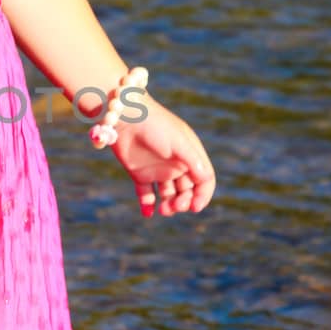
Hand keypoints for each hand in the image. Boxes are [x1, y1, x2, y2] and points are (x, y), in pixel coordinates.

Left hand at [109, 92, 215, 217]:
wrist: (125, 116)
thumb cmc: (156, 125)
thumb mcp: (180, 143)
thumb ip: (194, 162)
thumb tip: (205, 182)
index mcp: (191, 155)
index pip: (204, 180)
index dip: (203, 195)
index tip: (195, 207)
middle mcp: (176, 164)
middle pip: (187, 191)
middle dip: (185, 202)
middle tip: (176, 206)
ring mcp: (158, 170)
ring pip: (169, 195)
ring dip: (169, 205)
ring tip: (164, 209)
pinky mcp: (139, 173)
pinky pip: (146, 195)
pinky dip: (148, 206)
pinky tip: (148, 213)